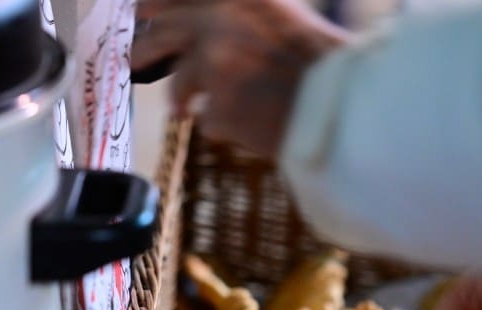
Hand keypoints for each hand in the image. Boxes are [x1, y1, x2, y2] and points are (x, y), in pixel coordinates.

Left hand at [134, 0, 349, 157]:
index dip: (156, 6)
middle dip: (145, 48)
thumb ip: (244, 18)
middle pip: (160, 33)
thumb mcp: (284, 20)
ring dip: (180, 98)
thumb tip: (206, 28)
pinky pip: (206, 120)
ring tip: (182, 110)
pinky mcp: (217, 106)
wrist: (346, 106)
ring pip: (179, 85)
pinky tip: (246, 126)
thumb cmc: (326, 67)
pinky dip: (221, 125)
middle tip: (134, 58)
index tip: (143, 11)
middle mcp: (220, 21)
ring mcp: (215, 65)